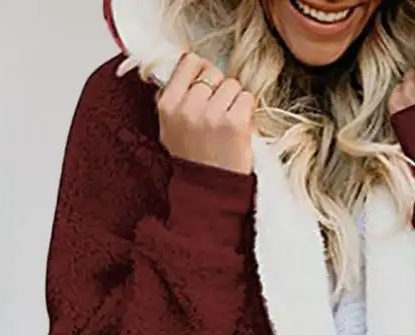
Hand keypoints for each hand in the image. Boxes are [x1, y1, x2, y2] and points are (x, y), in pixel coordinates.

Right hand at [156, 53, 254, 174]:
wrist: (209, 193)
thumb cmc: (193, 160)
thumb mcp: (169, 129)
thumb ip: (173, 97)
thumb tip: (184, 66)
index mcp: (167, 105)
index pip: (189, 61)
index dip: (202, 71)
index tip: (207, 87)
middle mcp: (187, 107)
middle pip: (213, 72)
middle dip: (219, 88)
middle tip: (218, 113)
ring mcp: (211, 114)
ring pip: (232, 84)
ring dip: (234, 101)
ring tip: (227, 125)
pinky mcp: (234, 123)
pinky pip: (247, 98)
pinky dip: (247, 112)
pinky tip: (238, 130)